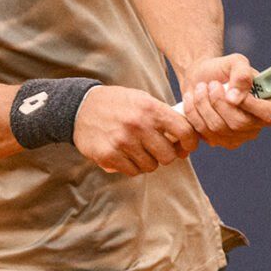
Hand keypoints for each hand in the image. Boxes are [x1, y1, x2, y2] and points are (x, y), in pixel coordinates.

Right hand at [73, 85, 200, 175]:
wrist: (81, 107)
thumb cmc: (117, 104)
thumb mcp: (142, 99)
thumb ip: (163, 115)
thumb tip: (186, 136)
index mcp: (150, 108)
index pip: (183, 131)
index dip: (190, 142)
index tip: (186, 146)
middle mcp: (138, 125)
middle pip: (168, 155)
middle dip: (166, 155)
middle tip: (158, 150)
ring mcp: (123, 141)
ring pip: (151, 166)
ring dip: (148, 162)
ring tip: (139, 151)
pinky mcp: (109, 155)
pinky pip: (132, 171)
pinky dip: (132, 167)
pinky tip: (126, 156)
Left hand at [180, 54, 270, 149]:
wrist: (200, 79)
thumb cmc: (223, 70)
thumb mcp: (235, 62)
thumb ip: (241, 74)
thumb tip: (235, 99)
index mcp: (270, 105)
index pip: (269, 114)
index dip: (249, 104)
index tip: (229, 88)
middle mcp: (256, 125)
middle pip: (239, 123)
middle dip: (218, 101)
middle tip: (211, 84)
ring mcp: (237, 137)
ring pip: (218, 128)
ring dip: (203, 104)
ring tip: (200, 88)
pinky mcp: (218, 141)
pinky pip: (203, 132)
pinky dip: (193, 112)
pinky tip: (192, 99)